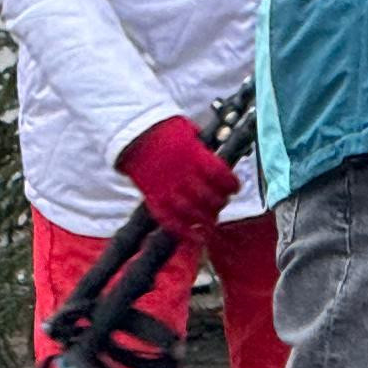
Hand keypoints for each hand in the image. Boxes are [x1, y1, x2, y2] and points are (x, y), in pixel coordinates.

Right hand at [118, 115, 236, 235]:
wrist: (133, 134)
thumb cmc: (163, 130)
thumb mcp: (190, 132)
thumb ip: (204, 150)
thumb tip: (217, 159)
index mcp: (198, 158)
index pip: (224, 178)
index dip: (232, 186)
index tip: (233, 188)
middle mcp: (186, 176)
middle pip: (211, 198)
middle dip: (219, 204)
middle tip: (219, 204)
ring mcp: (169, 189)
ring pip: (193, 213)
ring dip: (205, 221)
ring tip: (209, 224)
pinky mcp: (154, 198)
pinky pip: (170, 220)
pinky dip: (183, 232)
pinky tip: (194, 237)